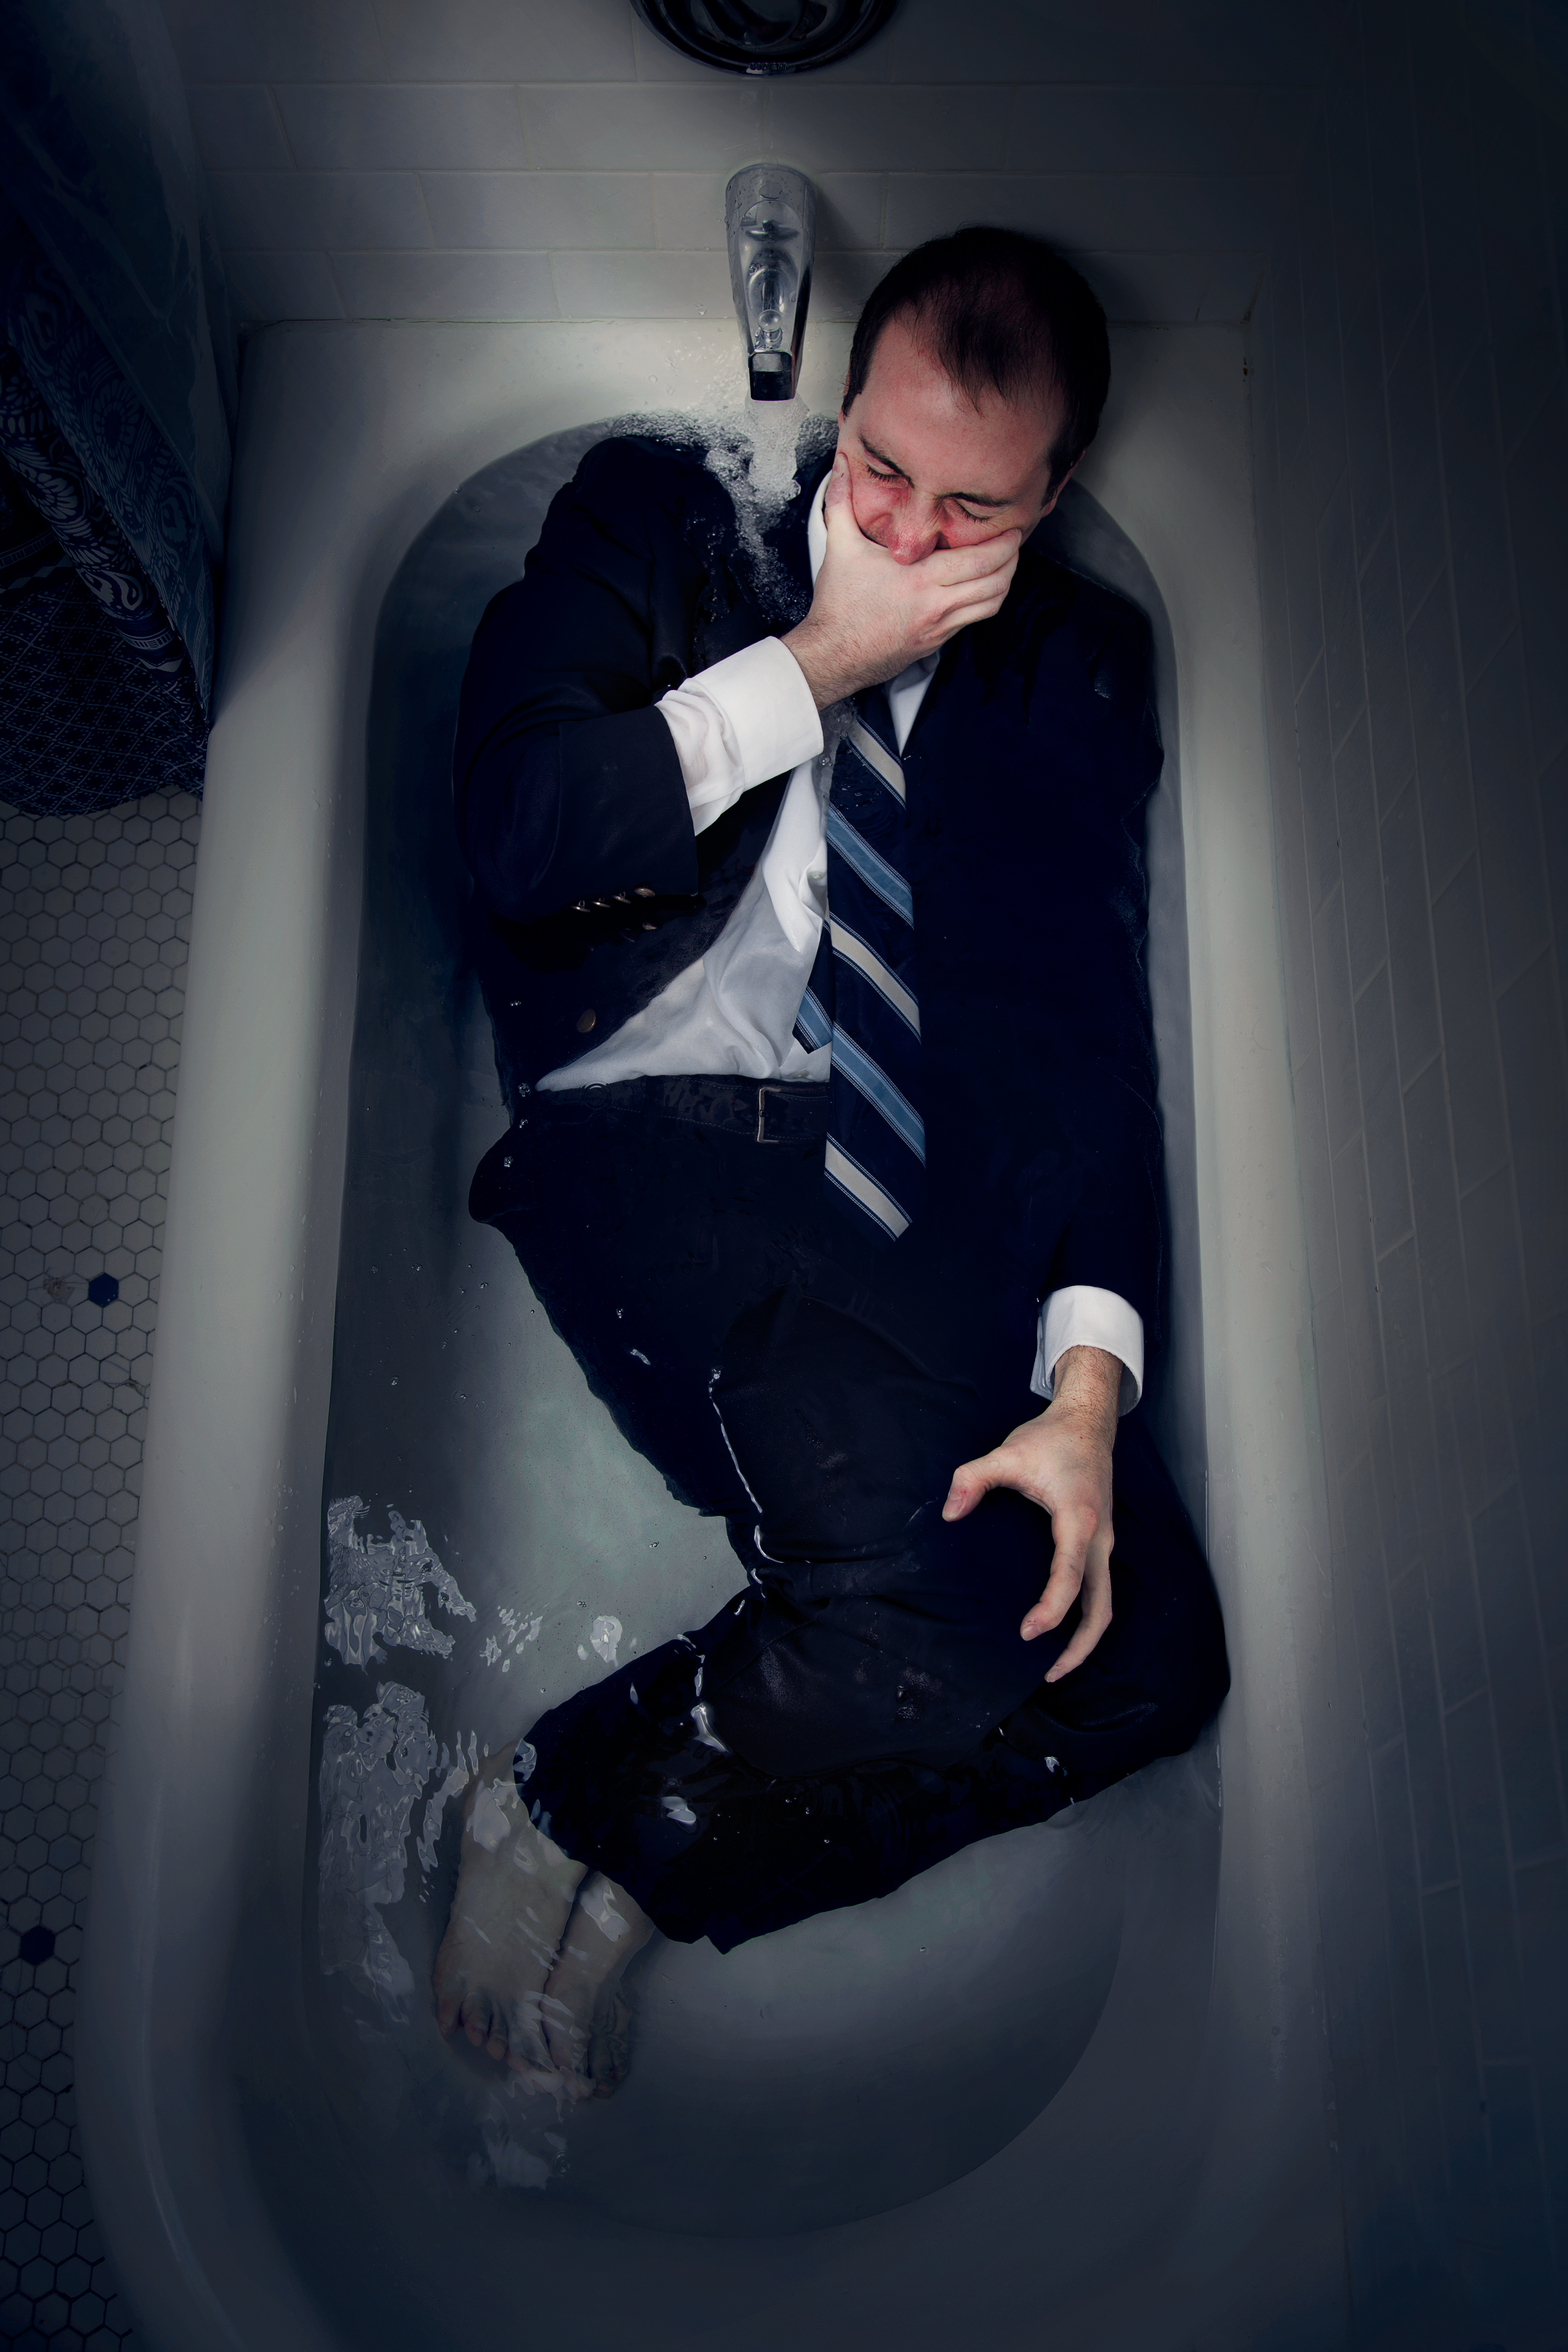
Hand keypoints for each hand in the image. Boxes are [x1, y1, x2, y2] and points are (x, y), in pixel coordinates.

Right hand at [781, 453, 1021, 708]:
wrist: (833, 655)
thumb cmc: (838, 607)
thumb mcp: (839, 549)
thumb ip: (841, 503)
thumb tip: (839, 466)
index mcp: (919, 579)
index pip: (979, 560)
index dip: (1004, 544)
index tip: (1012, 530)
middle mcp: (935, 605)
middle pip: (995, 582)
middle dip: (1012, 560)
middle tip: (1015, 544)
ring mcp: (939, 627)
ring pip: (990, 605)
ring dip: (1004, 584)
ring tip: (1005, 566)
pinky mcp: (936, 642)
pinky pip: (973, 620)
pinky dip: (984, 603)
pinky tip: (981, 589)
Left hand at [941, 1346, 1120, 1681]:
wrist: (1089, 1421)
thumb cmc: (1051, 1439)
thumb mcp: (1007, 1453)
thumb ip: (972, 1479)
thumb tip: (950, 1514)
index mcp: (1078, 1519)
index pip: (1070, 1577)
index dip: (1051, 1610)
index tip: (1028, 1632)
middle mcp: (1100, 1538)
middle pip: (1101, 1608)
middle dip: (1079, 1646)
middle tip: (1048, 1673)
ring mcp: (1106, 1542)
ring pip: (1106, 1604)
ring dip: (1085, 1637)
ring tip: (1055, 1663)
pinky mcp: (1103, 1542)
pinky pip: (1100, 1590)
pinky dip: (1086, 1615)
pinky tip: (1061, 1626)